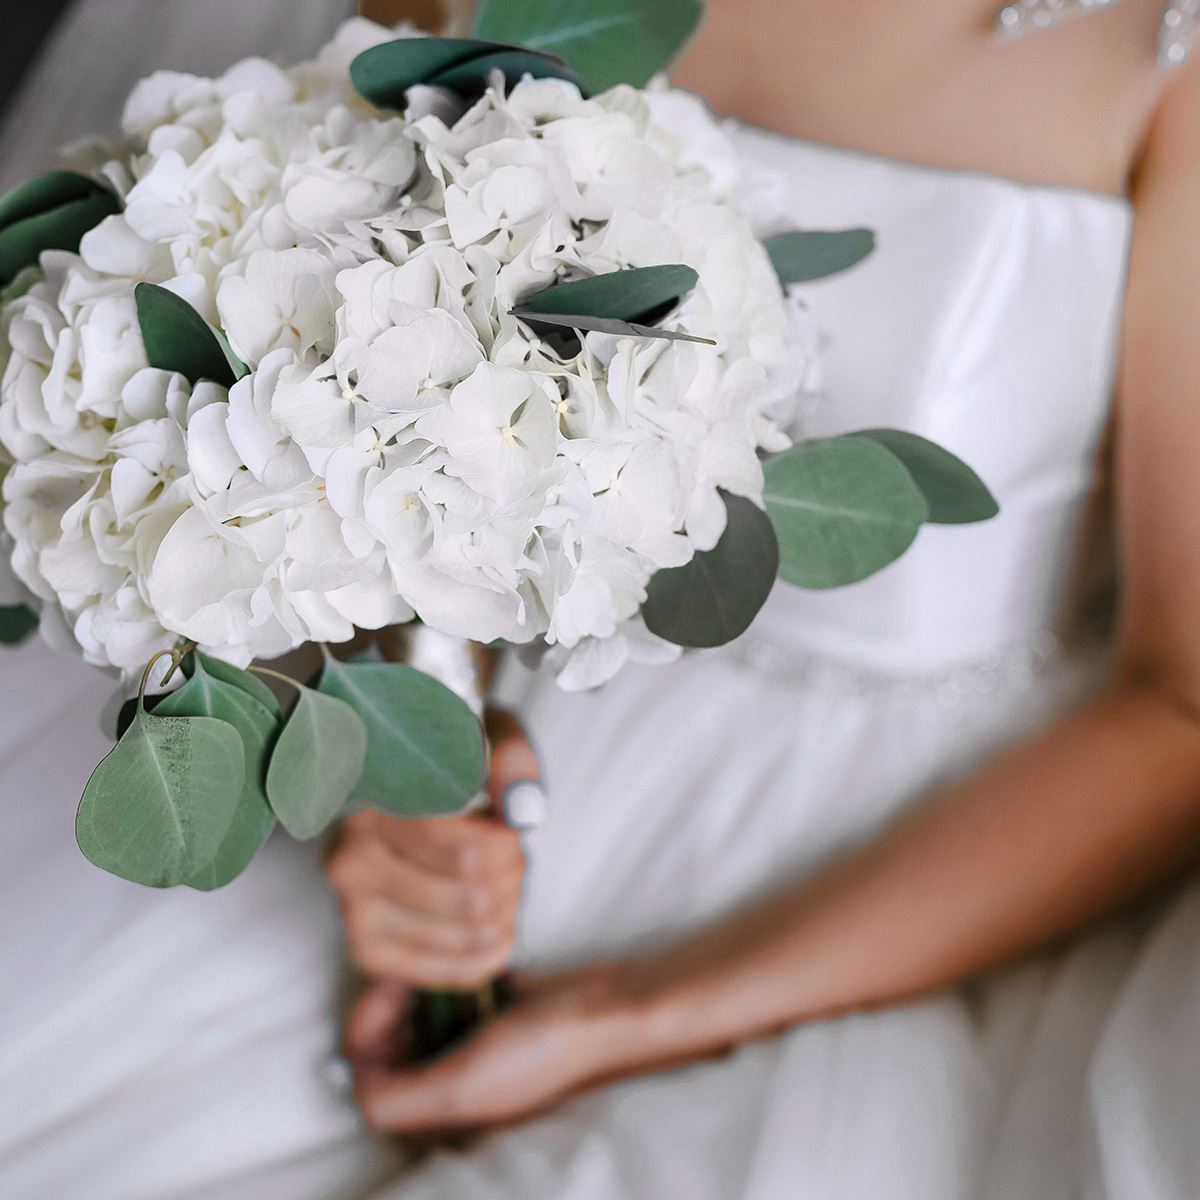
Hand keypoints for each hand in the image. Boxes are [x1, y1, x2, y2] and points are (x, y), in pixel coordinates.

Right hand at [326, 709, 537, 988]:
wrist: (391, 796)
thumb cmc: (443, 770)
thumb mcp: (481, 738)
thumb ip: (509, 760)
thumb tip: (523, 808)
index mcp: (376, 805)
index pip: (469, 856)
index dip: (507, 849)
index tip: (504, 830)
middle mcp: (353, 862)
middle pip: (474, 900)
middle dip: (510, 881)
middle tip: (507, 860)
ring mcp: (354, 912)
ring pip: (468, 936)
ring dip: (504, 914)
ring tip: (496, 885)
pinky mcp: (366, 950)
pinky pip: (451, 971)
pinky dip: (489, 952)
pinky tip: (492, 926)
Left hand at [347, 966, 635, 1132]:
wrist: (609, 1012)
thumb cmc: (545, 1052)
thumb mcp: (461, 1086)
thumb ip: (395, 1097)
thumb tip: (352, 1081)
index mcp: (438, 1111)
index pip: (367, 1072)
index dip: (368, 1026)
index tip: (391, 985)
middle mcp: (451, 1082)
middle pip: (390, 1041)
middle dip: (393, 1001)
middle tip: (413, 968)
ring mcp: (475, 1047)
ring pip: (419, 1014)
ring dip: (423, 983)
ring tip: (440, 961)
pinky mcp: (498, 1014)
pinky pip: (455, 993)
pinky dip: (454, 974)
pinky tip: (472, 964)